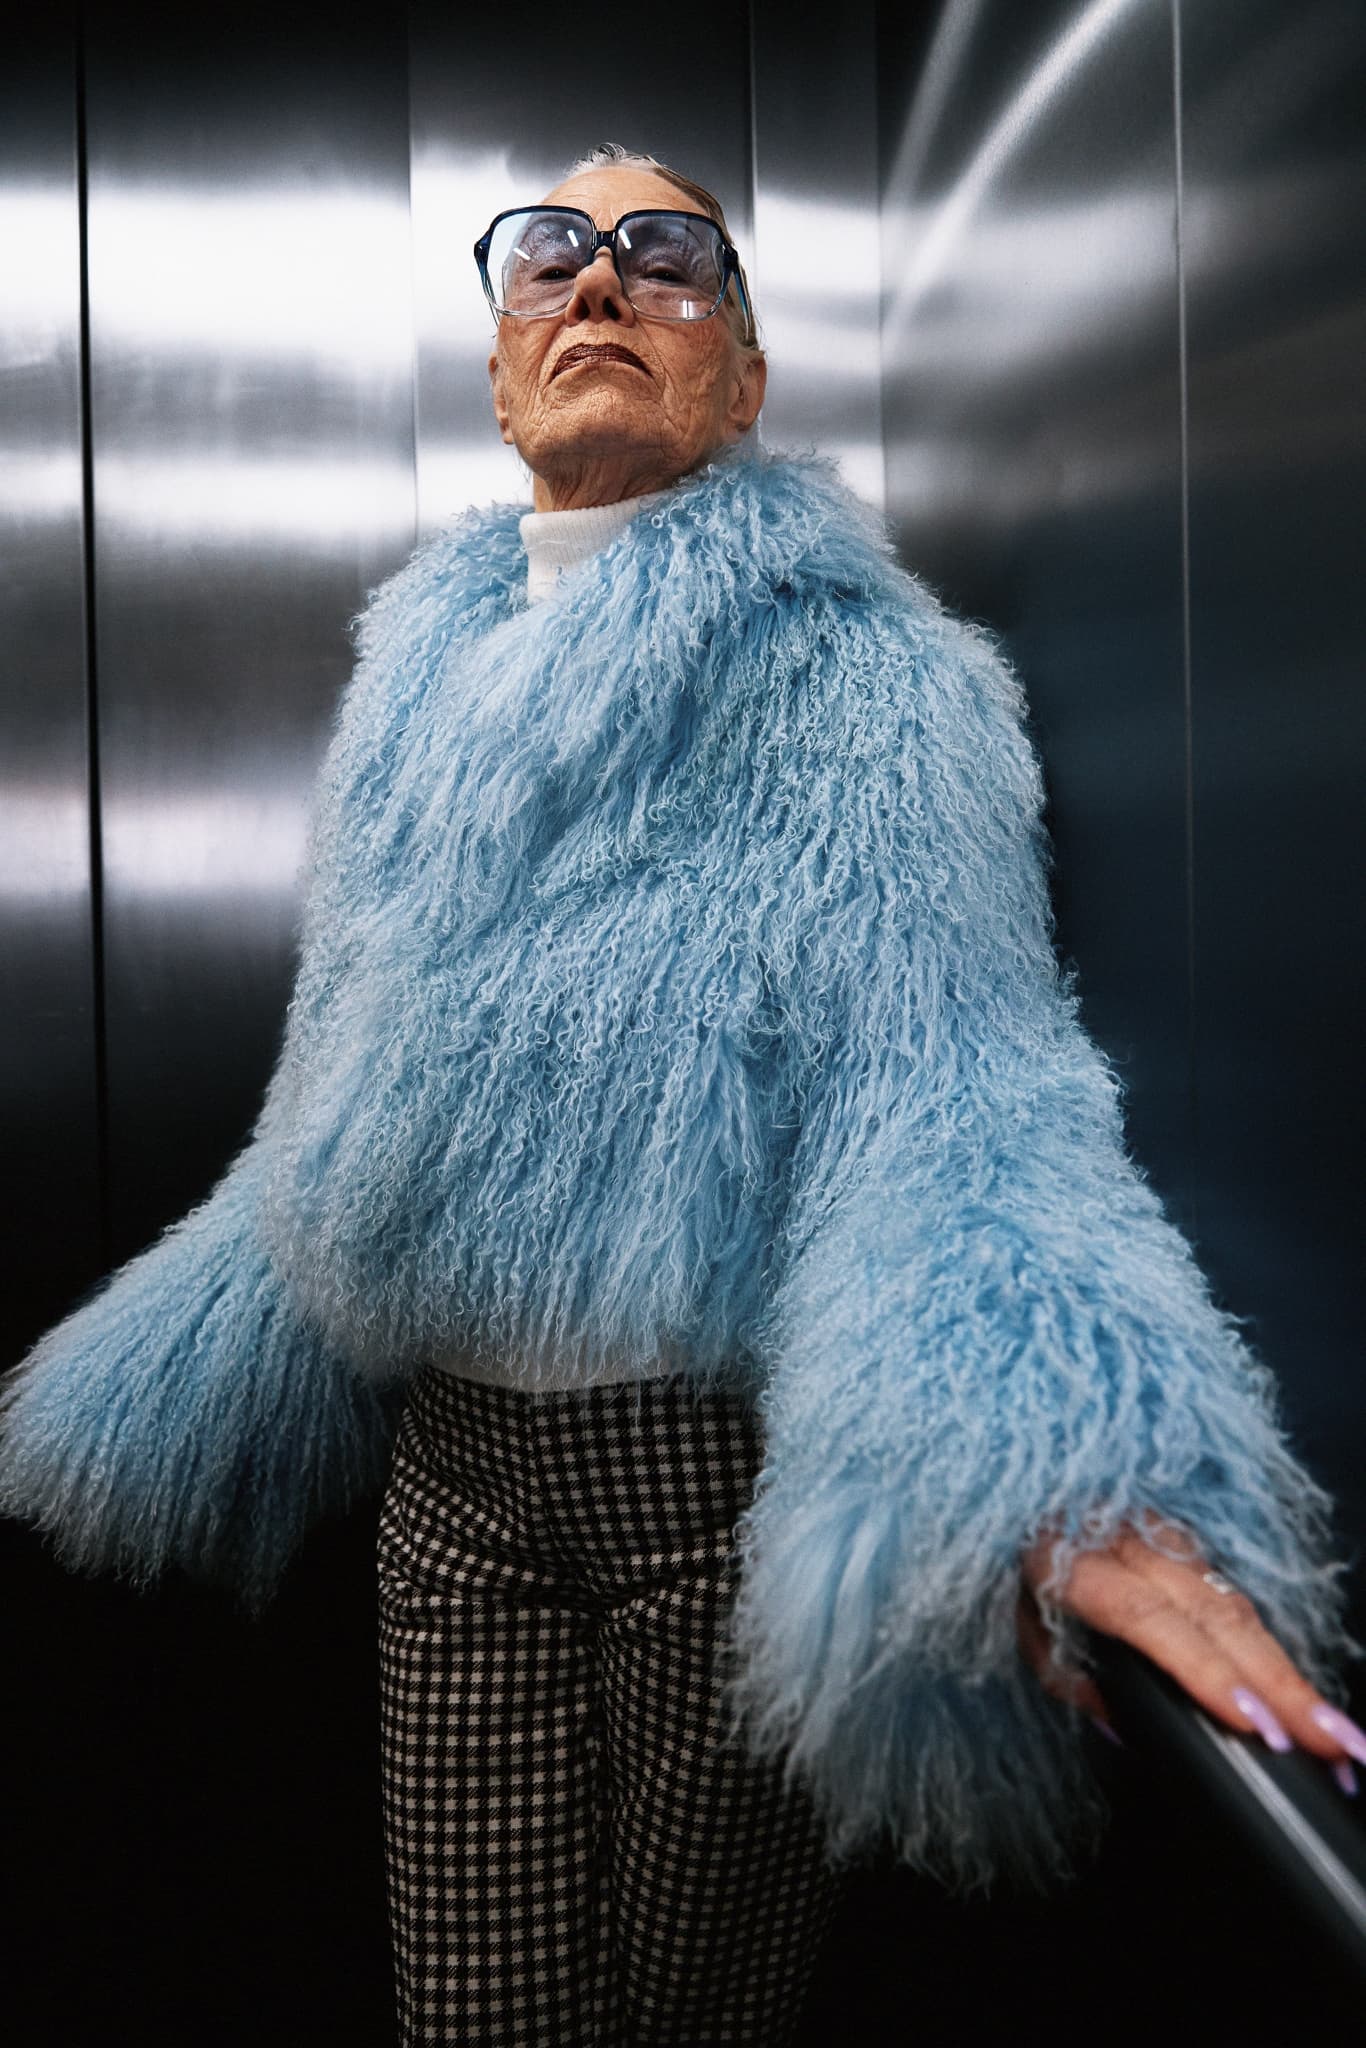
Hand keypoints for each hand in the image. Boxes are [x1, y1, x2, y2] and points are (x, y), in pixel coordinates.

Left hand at [1015, 1509, 1363, 1780]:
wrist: (1019, 1481)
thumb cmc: (1016, 1566)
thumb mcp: (1022, 1629)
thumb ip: (1072, 1680)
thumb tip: (1130, 1729)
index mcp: (1074, 1561)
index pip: (1149, 1618)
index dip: (1207, 1672)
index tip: (1256, 1723)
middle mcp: (1129, 1539)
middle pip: (1218, 1617)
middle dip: (1283, 1688)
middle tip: (1335, 1748)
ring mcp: (1164, 1532)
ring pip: (1239, 1607)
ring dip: (1294, 1678)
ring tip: (1340, 1739)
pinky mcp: (1187, 1536)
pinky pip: (1236, 1598)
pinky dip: (1275, 1654)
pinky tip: (1307, 1700)